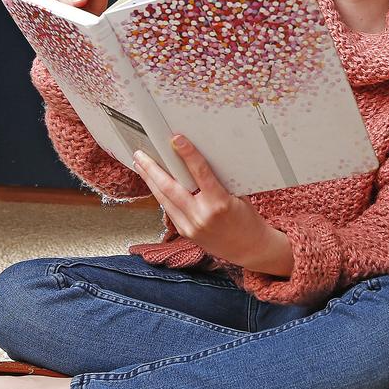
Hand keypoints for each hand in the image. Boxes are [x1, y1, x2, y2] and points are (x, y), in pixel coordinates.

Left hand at [130, 134, 289, 274]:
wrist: (249, 248)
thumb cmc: (247, 219)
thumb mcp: (238, 194)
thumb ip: (218, 180)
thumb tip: (198, 159)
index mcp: (219, 203)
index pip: (200, 173)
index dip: (187, 153)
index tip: (176, 139)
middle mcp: (202, 215)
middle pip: (170, 188)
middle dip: (152, 169)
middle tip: (141, 154)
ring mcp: (191, 226)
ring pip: (164, 199)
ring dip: (150, 181)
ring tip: (140, 165)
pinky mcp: (185, 232)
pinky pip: (169, 209)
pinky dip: (160, 195)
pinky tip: (153, 184)